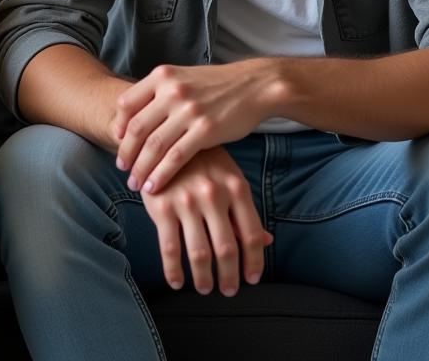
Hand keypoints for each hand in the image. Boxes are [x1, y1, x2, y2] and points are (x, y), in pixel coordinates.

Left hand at [114, 61, 274, 193]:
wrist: (254, 86)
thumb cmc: (216, 85)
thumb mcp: (183, 78)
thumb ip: (160, 93)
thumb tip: (134, 118)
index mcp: (162, 76)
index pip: (127, 104)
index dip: (119, 127)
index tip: (116, 143)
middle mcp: (172, 90)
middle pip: (137, 128)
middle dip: (126, 152)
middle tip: (121, 168)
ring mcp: (188, 110)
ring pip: (154, 145)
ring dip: (140, 168)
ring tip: (134, 183)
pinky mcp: (205, 130)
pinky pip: (176, 157)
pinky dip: (161, 174)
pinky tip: (154, 186)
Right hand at [140, 146, 271, 295]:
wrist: (163, 137)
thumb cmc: (202, 161)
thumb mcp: (228, 177)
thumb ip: (244, 210)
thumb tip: (267, 241)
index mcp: (235, 187)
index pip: (252, 235)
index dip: (254, 262)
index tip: (251, 279)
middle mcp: (213, 194)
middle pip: (227, 249)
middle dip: (229, 277)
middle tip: (229, 290)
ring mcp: (186, 201)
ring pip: (200, 253)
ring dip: (204, 279)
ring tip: (206, 288)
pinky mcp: (162, 206)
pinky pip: (170, 249)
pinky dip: (174, 271)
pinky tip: (177, 281)